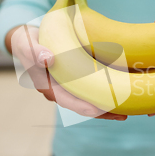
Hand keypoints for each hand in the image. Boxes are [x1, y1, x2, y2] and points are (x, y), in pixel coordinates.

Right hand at [6, 25, 126, 120]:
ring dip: (107, 107)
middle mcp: (59, 91)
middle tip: (123, 115)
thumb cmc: (26, 41)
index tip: (99, 110)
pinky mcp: (76, 80)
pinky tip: (121, 95)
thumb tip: (48, 59)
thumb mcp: (27, 42)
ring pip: (89, 101)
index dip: (84, 106)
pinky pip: (91, 90)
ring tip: (127, 111)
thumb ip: (35, 51)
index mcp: (47, 86)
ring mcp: (68, 87)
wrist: (27, 40)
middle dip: (102, 112)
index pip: (68, 100)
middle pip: (83, 106)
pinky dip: (105, 93)